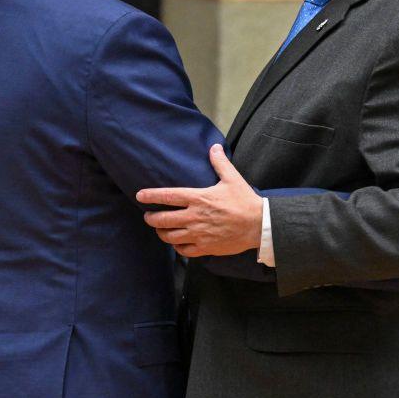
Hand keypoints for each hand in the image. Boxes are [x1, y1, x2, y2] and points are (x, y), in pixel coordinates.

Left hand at [138, 144, 262, 256]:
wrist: (258, 225)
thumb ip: (220, 163)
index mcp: (199, 198)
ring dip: (161, 232)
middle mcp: (195, 217)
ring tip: (160, 229)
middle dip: (151, 218)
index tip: (140, 195)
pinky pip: (183, 250)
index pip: (168, 196)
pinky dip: (177, 247)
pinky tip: (177, 242)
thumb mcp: (232, 178)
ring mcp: (199, 234)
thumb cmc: (245, 201)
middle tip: (148, 216)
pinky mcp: (205, 247)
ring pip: (170, 237)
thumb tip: (214, 147)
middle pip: (163, 219)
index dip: (151, 195)